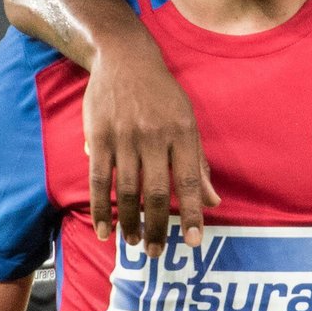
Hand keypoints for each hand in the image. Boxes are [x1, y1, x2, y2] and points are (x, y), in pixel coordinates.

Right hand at [82, 34, 219, 256]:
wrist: (124, 57)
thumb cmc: (162, 94)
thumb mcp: (188, 122)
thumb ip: (198, 164)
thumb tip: (213, 201)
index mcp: (182, 133)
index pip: (188, 181)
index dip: (191, 214)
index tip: (193, 242)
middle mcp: (154, 136)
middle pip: (155, 192)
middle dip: (156, 227)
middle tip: (156, 253)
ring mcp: (124, 137)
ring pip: (127, 190)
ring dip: (129, 222)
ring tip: (133, 243)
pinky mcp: (98, 136)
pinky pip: (99, 179)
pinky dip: (101, 207)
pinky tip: (104, 230)